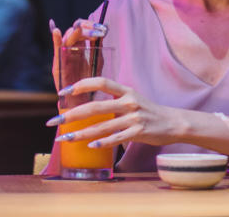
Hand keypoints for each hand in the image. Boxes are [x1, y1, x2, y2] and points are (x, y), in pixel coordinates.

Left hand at [47, 77, 182, 148]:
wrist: (174, 122)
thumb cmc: (148, 111)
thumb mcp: (132, 99)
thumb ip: (112, 101)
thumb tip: (87, 108)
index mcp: (125, 90)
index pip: (100, 82)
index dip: (81, 85)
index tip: (62, 92)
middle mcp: (129, 102)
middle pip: (95, 107)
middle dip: (71, 114)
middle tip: (54, 121)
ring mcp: (134, 118)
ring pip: (102, 126)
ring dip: (80, 133)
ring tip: (65, 138)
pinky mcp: (139, 133)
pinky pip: (117, 139)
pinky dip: (102, 143)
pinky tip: (90, 146)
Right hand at [49, 18, 107, 89]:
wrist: (83, 103)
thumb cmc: (90, 83)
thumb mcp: (97, 62)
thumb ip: (99, 47)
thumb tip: (107, 27)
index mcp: (79, 47)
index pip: (83, 28)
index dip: (92, 25)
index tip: (104, 28)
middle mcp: (70, 49)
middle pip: (75, 30)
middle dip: (87, 27)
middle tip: (98, 30)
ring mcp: (64, 55)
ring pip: (67, 37)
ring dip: (77, 32)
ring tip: (85, 31)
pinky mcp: (58, 65)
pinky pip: (56, 50)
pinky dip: (55, 39)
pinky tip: (56, 31)